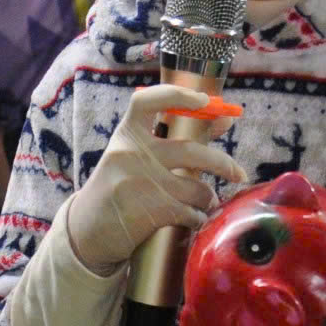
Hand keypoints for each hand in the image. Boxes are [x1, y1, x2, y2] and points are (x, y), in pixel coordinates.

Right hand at [56, 85, 243, 274]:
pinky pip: (190, 212)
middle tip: (238, 173)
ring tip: (203, 203)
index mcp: (126, 135)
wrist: (87, 232)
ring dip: (207, 199)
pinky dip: (197, 218)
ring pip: (196, 187)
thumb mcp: (133, 158)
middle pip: (190, 150)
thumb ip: (173, 140)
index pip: (147, 101)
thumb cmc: (117, 189)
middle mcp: (130, 154)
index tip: (203, 100)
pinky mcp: (148, 211)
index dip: (177, 94)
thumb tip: (223, 121)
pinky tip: (192, 219)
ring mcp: (139, 182)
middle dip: (222, 163)